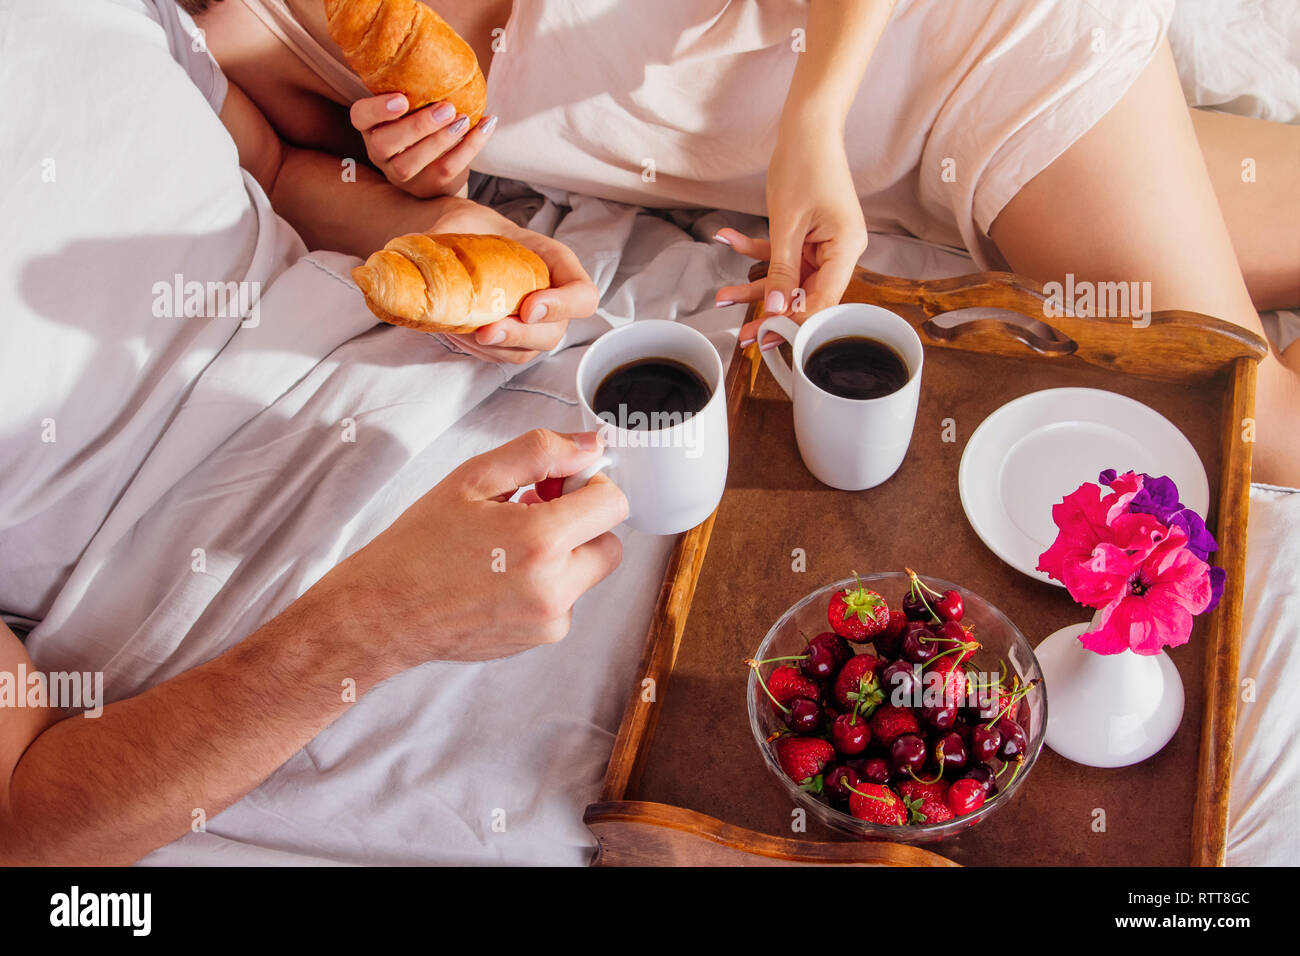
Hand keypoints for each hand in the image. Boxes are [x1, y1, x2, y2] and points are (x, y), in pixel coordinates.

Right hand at [324, 429, 627, 663]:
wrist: (384, 612)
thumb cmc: (420, 544)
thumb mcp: (473, 479)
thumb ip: (540, 453)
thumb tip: (591, 446)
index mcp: (540, 541)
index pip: (613, 504)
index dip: (590, 485)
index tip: (559, 484)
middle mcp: (554, 588)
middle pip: (610, 543)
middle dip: (582, 523)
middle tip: (534, 511)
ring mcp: (550, 620)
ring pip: (588, 573)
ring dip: (564, 554)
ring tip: (508, 546)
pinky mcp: (541, 639)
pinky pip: (566, 600)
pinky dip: (547, 583)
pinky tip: (502, 575)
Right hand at [351, 93, 496, 198]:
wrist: (439, 166)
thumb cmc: (424, 123)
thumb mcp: (412, 105)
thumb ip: (414, 86)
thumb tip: (437, 44)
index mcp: (371, 126)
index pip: (359, 117)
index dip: (377, 110)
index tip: (402, 99)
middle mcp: (379, 153)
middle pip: (386, 143)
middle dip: (417, 125)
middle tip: (446, 108)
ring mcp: (400, 175)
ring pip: (412, 163)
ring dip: (441, 140)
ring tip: (463, 119)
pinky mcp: (427, 187)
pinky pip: (446, 170)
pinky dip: (469, 148)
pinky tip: (484, 126)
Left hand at [427, 197, 599, 363]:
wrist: (453, 241)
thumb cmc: (468, 226)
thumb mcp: (459, 219)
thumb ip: (445, 233)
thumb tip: (418, 251)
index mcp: (554, 263)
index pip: (583, 294)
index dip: (563, 306)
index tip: (529, 307)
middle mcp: (551, 298)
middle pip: (555, 332)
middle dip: (521, 336)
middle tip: (486, 331)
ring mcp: (531, 324)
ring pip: (527, 350)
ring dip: (496, 348)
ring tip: (463, 333)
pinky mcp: (508, 340)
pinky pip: (502, 356)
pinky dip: (479, 351)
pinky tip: (457, 334)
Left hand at [717, 127, 867, 349]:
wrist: (806, 127)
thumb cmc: (804, 166)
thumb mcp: (787, 224)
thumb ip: (781, 270)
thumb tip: (775, 309)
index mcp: (846, 250)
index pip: (822, 301)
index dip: (795, 323)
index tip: (767, 339)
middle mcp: (840, 251)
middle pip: (805, 294)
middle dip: (770, 310)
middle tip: (744, 335)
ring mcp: (824, 244)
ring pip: (788, 277)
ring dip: (756, 284)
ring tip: (723, 294)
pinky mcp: (808, 235)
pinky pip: (781, 254)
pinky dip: (755, 250)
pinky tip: (727, 239)